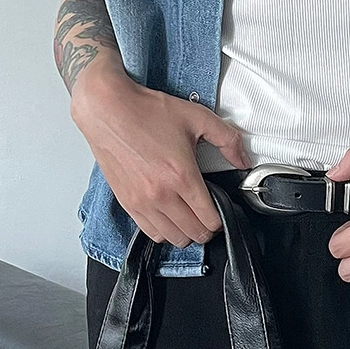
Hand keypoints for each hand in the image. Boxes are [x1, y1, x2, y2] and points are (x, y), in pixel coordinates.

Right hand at [70, 65, 250, 246]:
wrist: (107, 110)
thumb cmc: (146, 112)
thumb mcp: (197, 117)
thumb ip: (227, 139)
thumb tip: (242, 159)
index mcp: (182, 176)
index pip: (209, 219)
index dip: (220, 220)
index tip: (220, 213)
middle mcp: (161, 194)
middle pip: (193, 233)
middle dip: (206, 229)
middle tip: (208, 217)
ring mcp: (141, 201)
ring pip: (172, 238)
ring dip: (185, 233)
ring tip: (189, 220)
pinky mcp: (126, 202)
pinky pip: (150, 232)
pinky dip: (163, 231)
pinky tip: (168, 218)